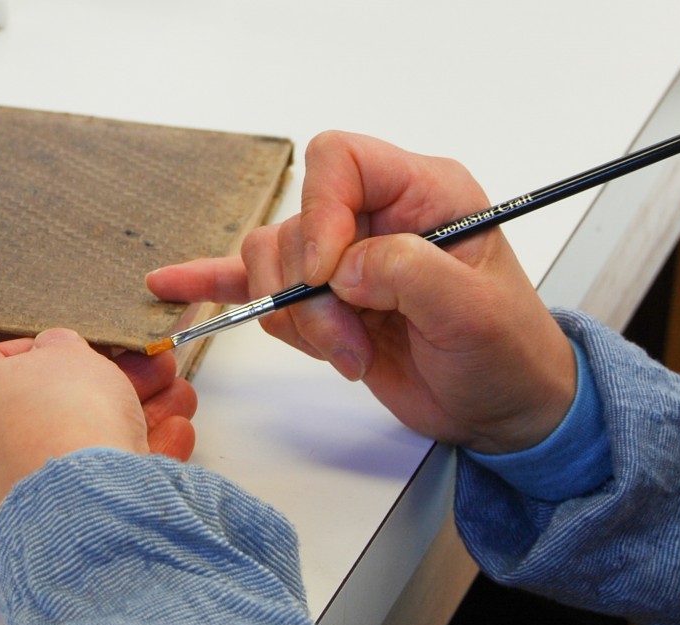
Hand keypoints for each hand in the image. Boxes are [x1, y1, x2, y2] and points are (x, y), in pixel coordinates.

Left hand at [0, 328, 197, 547]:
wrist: (83, 505)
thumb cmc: (58, 418)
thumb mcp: (66, 353)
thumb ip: (59, 348)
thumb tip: (55, 352)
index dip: (46, 350)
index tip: (83, 348)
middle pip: (43, 413)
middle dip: (105, 391)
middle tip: (145, 376)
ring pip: (71, 455)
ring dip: (128, 425)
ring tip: (174, 406)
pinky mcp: (40, 539)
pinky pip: (86, 495)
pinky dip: (126, 469)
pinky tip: (168, 445)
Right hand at [147, 131, 572, 452]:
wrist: (500, 408)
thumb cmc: (505, 353)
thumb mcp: (475, 313)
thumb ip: (411, 273)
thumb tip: (342, 268)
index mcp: (422, 193)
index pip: (342, 162)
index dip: (321, 212)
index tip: (328, 276)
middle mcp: (374, 217)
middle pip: (295, 224)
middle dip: (309, 293)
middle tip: (350, 341)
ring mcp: (341, 259)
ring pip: (271, 265)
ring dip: (299, 321)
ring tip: (349, 354)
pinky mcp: (318, 301)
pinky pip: (253, 283)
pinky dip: (215, 284)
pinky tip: (173, 285)